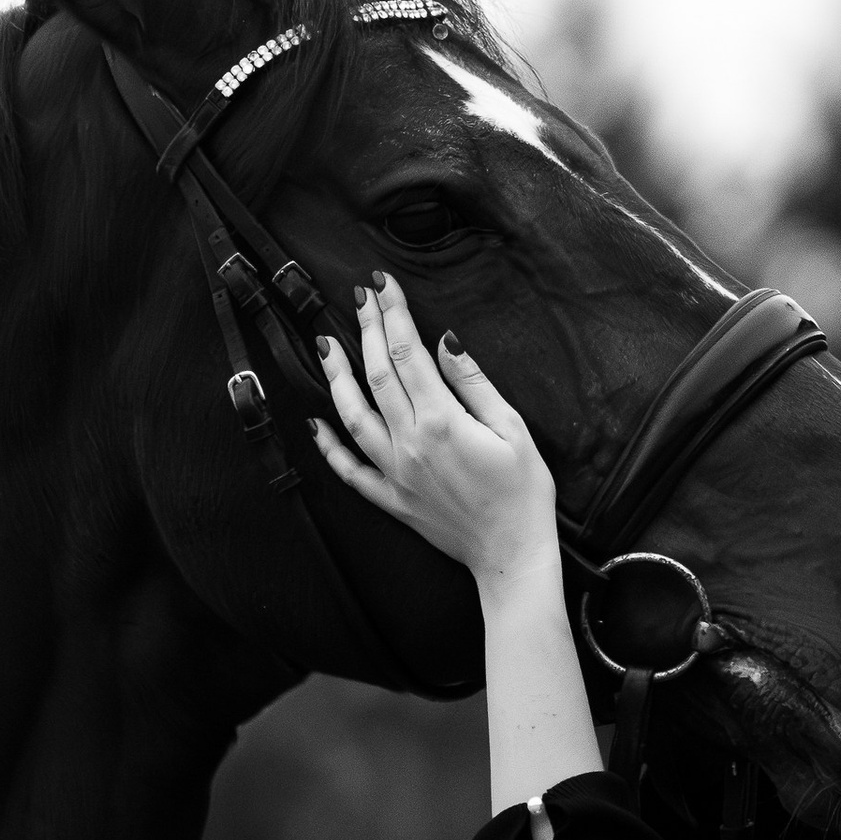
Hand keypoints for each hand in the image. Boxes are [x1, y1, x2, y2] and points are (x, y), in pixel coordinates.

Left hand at [313, 275, 559, 592]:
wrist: (513, 553)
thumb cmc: (524, 492)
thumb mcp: (512, 428)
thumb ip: (474, 383)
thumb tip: (446, 343)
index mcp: (442, 421)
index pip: (409, 354)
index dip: (394, 315)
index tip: (383, 285)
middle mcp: (410, 444)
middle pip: (378, 375)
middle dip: (367, 330)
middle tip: (359, 297)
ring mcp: (396, 473)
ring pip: (354, 416)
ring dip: (337, 378)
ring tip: (326, 345)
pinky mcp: (393, 499)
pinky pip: (351, 471)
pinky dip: (330, 447)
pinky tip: (315, 425)